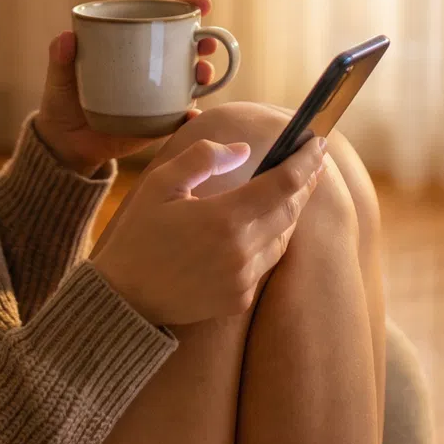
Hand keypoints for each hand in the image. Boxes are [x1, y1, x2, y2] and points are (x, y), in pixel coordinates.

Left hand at [34, 0, 220, 174]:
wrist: (65, 142)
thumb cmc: (63, 100)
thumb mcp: (59, 78)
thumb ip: (59, 58)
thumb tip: (66, 37)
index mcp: (131, 47)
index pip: (162, 23)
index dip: (186, 10)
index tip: (200, 3)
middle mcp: (151, 69)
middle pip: (185, 49)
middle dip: (204, 41)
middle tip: (205, 43)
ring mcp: (157, 96)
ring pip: (190, 81)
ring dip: (203, 75)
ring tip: (200, 74)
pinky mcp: (157, 125)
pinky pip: (180, 120)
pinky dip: (190, 118)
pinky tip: (192, 116)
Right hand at [91, 135, 328, 327]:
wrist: (125, 298)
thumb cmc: (139, 235)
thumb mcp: (160, 184)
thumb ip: (203, 159)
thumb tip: (242, 150)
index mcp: (224, 217)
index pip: (284, 183)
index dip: (306, 161)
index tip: (318, 144)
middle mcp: (241, 250)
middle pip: (291, 211)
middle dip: (306, 184)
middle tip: (313, 164)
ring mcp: (243, 278)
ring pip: (283, 238)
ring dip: (289, 213)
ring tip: (291, 192)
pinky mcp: (240, 298)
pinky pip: (267, 264)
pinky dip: (270, 241)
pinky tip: (263, 228)